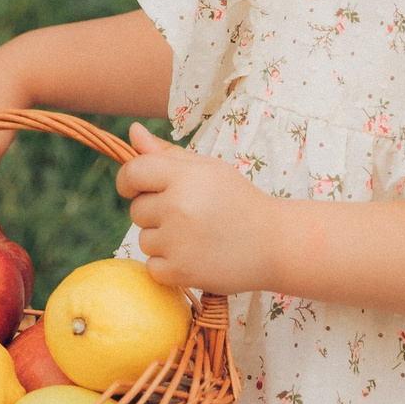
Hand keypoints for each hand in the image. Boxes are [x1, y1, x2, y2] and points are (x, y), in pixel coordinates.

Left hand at [118, 124, 278, 294]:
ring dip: (163, 241)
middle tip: (189, 216)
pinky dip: (168, 266)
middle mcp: (177, 207)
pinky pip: (152, 267)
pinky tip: (195, 257)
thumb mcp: (208, 169)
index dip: (128, 180)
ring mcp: (177, 241)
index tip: (136, 188)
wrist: (276, 244)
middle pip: (136, 210)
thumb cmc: (239, 201)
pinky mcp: (181, 271)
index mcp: (184, 177)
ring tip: (197, 237)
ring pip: (144, 240)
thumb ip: (167, 153)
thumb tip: (133, 132)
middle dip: (155, 213)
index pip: (132, 172)